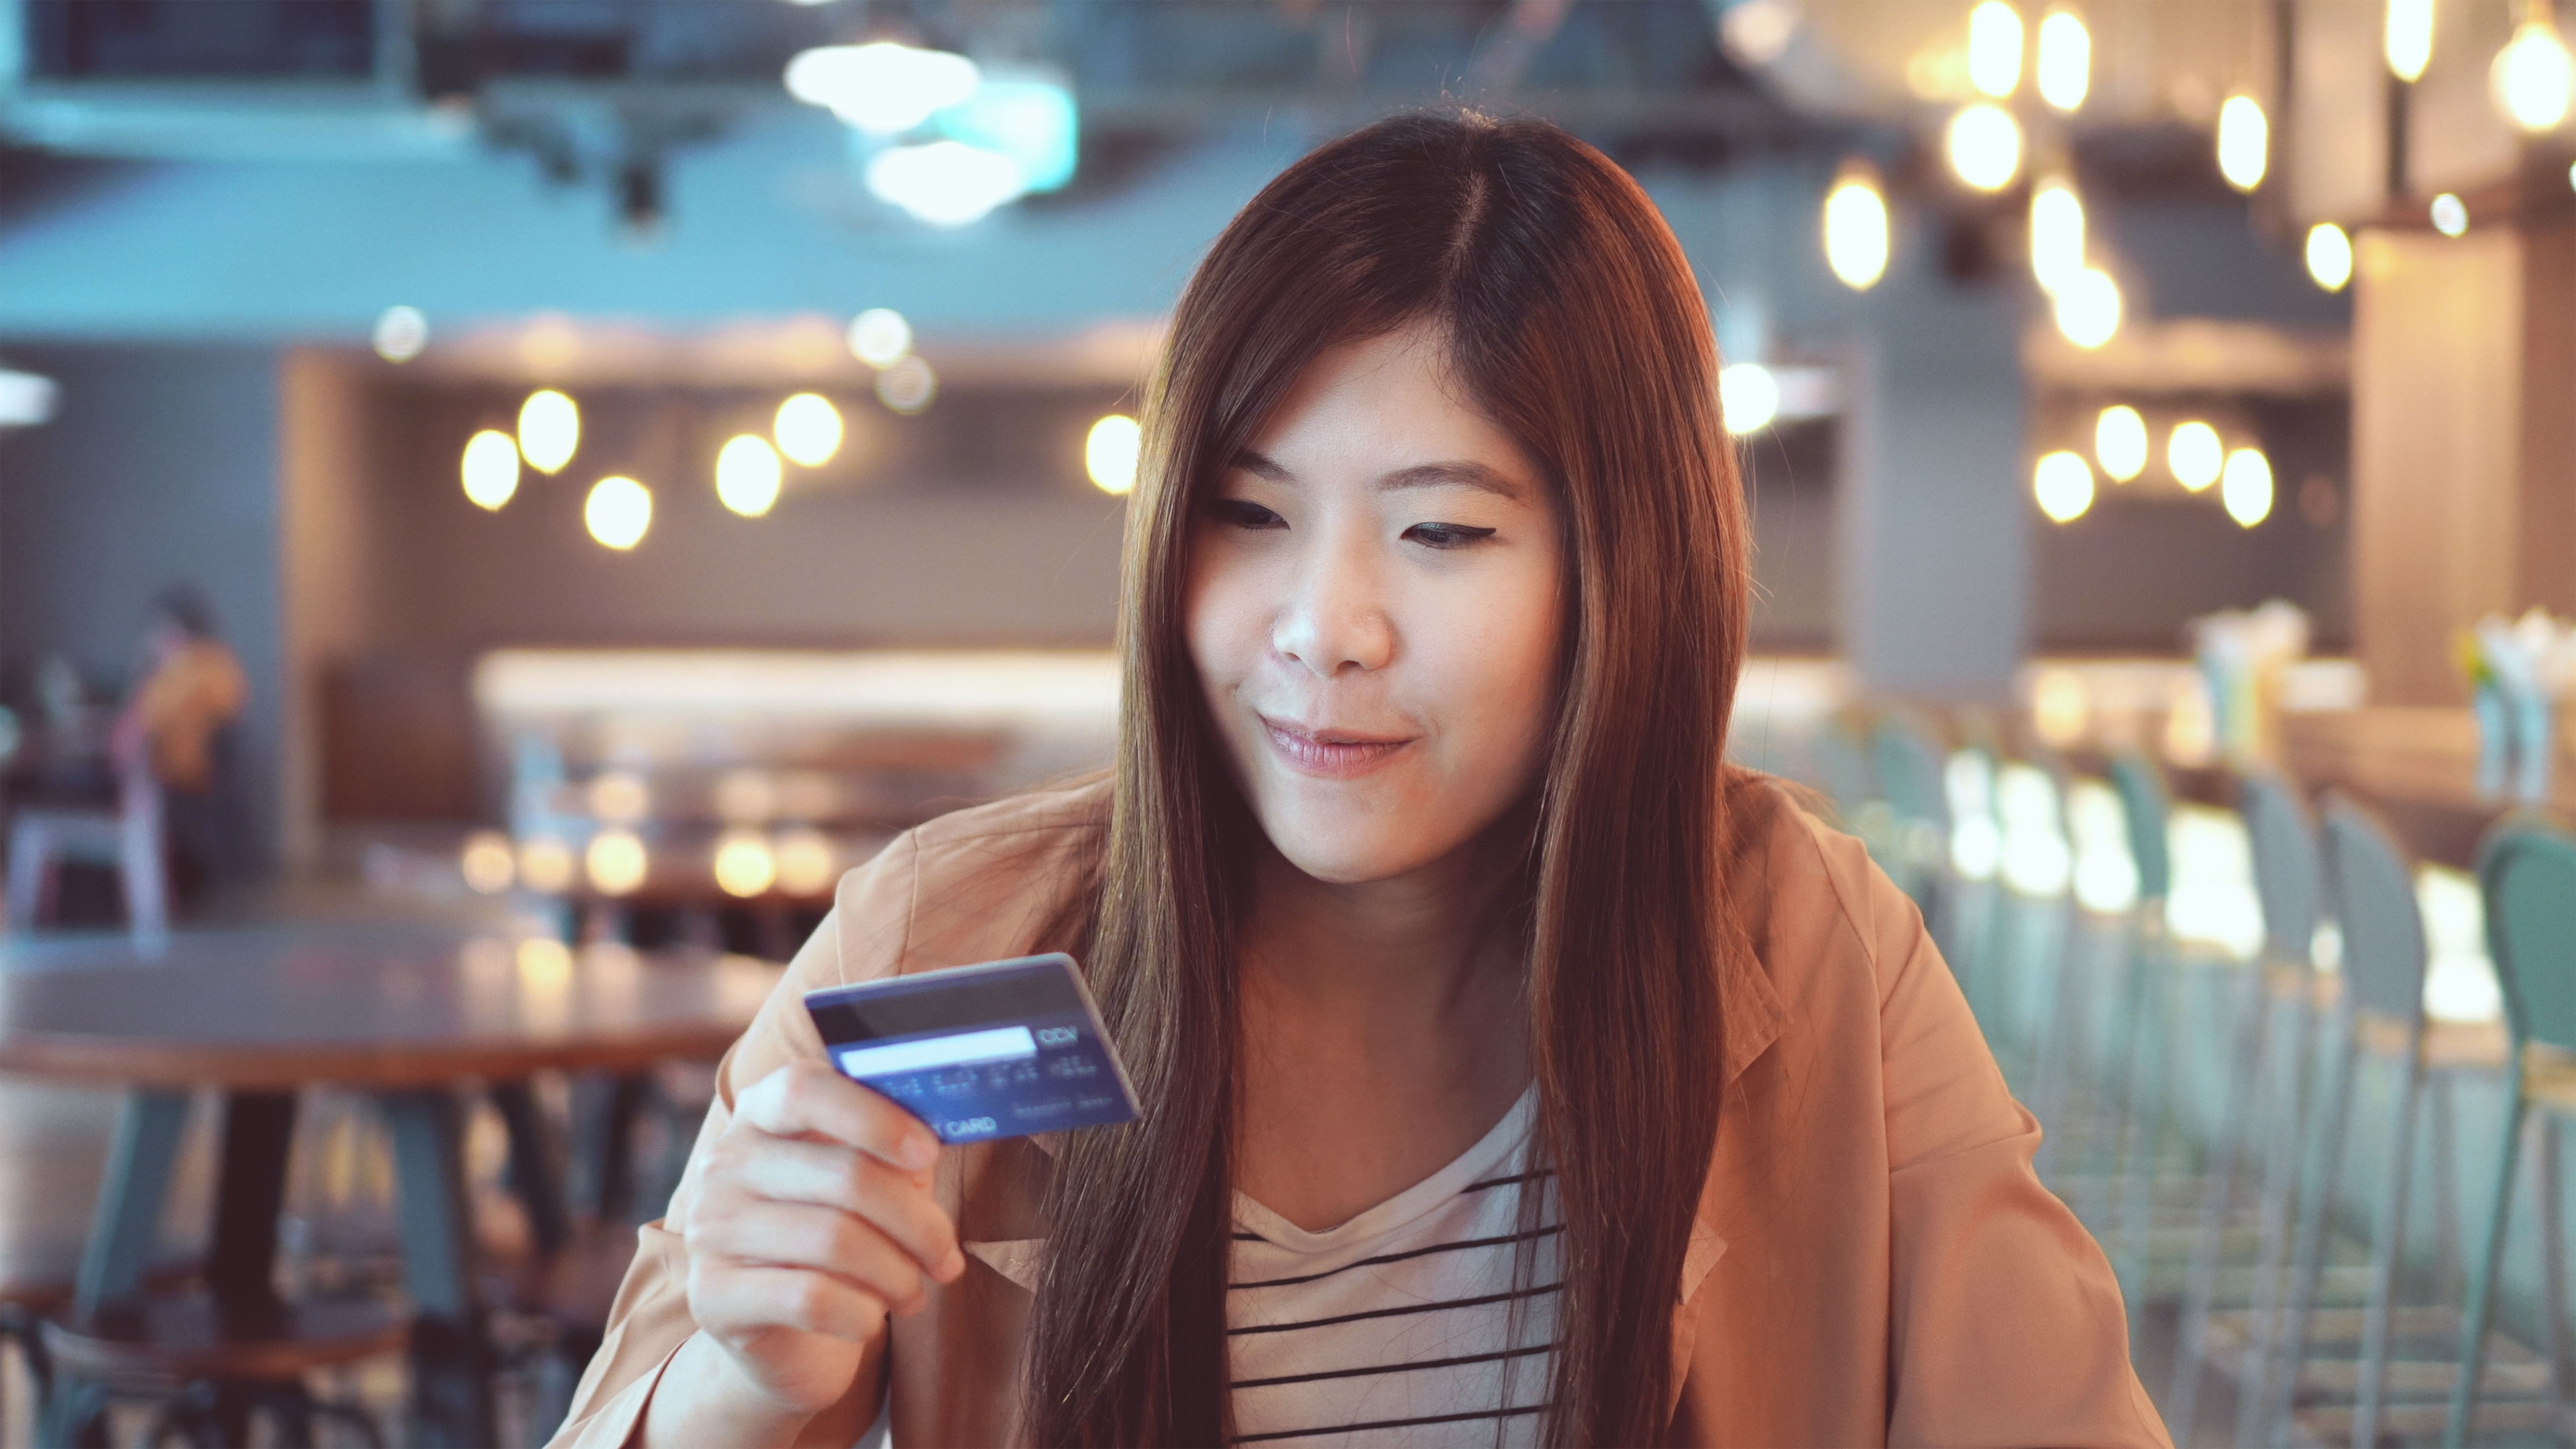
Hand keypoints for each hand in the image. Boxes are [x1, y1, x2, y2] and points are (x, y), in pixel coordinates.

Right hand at [680, 1060, 966, 1419]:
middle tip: (947, 1257)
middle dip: (917, 1224)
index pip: (804, 1089)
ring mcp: (708, 1229)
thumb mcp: (867, 1186)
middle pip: (844, 1176)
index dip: (874, 1117)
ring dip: (897, 1274)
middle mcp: (723, 1163)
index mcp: (760, 1115)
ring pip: (835, 1242)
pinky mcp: (712, 1297)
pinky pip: (812, 1298)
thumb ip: (893, 1156)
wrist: (782, 1332)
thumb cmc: (836, 1240)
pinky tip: (872, 1317)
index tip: (929, 1152)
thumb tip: (928, 1150)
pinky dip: (862, 1312)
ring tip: (915, 1291)